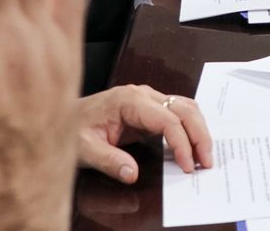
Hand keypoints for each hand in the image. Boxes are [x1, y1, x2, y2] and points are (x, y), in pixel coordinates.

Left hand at [76, 85, 213, 182]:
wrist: (62, 117)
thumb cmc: (72, 130)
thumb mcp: (84, 149)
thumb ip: (109, 160)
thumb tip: (131, 173)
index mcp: (128, 101)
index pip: (168, 120)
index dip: (182, 143)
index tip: (187, 166)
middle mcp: (142, 95)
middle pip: (184, 109)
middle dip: (200, 135)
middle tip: (206, 161)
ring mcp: (147, 98)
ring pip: (185, 107)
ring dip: (198, 130)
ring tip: (204, 155)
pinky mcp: (148, 107)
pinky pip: (177, 112)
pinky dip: (190, 127)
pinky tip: (192, 144)